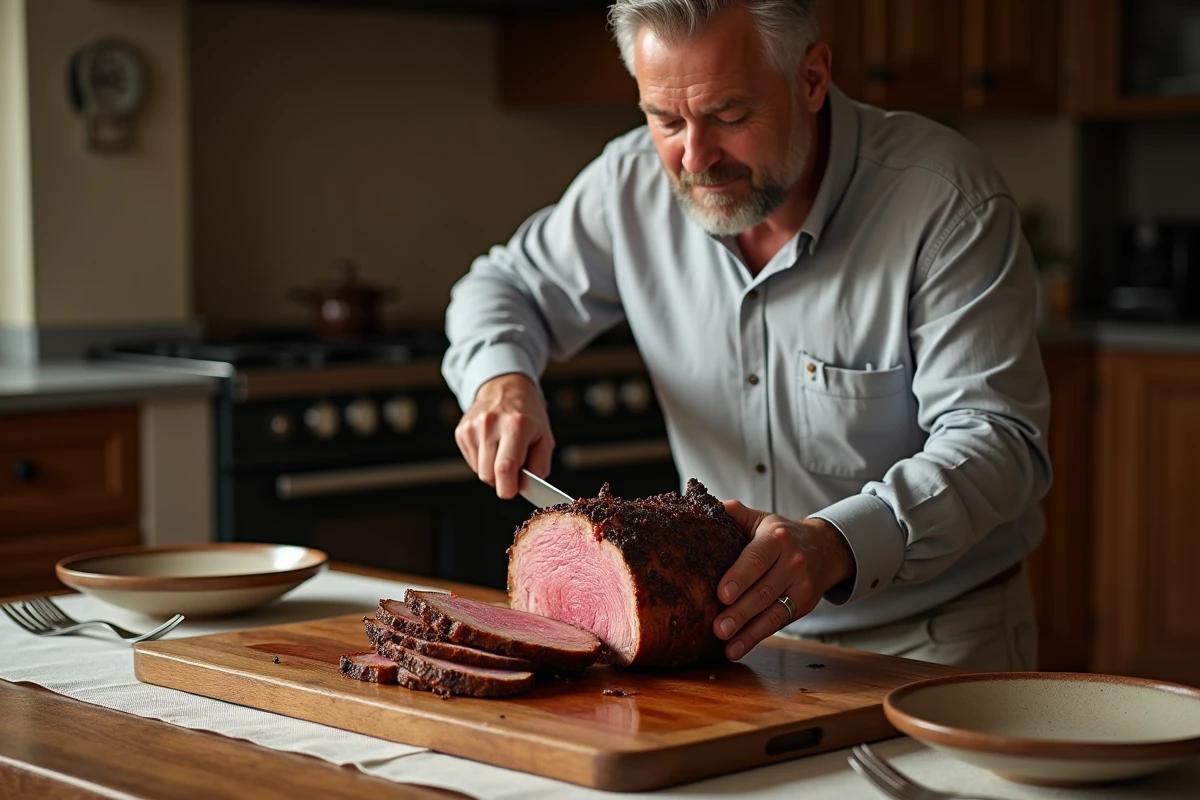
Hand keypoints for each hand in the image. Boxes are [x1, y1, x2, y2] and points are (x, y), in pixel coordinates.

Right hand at [454, 373, 553, 498]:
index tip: (513, 491)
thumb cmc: (528, 416)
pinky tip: (491, 446)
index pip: (505, 467)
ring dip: (492, 470)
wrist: (505, 389)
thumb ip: (539, 465)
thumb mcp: (544, 437)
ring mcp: (473, 427)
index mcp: (516, 425)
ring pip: (479, 471)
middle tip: (513, 470)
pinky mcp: (462, 431)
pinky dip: (482, 461)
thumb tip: (525, 487)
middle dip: (502, 480)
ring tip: (503, 452)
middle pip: (488, 474)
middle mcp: (491, 424)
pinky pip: (471, 461)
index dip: (508, 487)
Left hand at [713, 501, 855, 660]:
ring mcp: (801, 586)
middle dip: (741, 611)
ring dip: (747, 630)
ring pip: (772, 611)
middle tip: (718, 627)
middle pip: (764, 590)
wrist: (823, 548)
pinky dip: (755, 638)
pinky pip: (777, 623)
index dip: (740, 576)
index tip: (722, 593)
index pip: (757, 558)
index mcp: (777, 537)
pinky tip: (735, 649)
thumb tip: (703, 508)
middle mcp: (793, 562)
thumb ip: (733, 513)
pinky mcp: (803, 605)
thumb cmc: (779, 534)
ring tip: (726, 643)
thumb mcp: (760, 519)